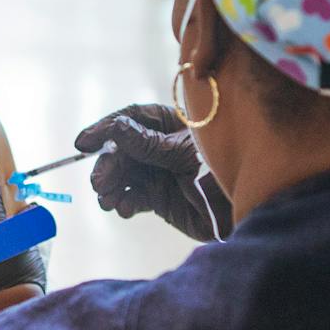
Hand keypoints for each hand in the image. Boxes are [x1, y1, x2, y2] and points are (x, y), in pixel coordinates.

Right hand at [74, 103, 231, 241]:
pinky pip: (132, 197)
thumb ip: (148, 144)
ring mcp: (158, 172)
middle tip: (99, 184)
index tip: (83, 143)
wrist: (245, 210)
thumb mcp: (183, 154)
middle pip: (121, 151)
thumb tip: (115, 129)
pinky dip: (124, 203)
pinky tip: (124, 209)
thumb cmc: (221, 169)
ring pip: (122, 176)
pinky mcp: (159, 198)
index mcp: (168, 123)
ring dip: (111, 187)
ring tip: (108, 200)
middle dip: (108, 166)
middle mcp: (159, 146)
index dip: (105, 130)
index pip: (129, 120)